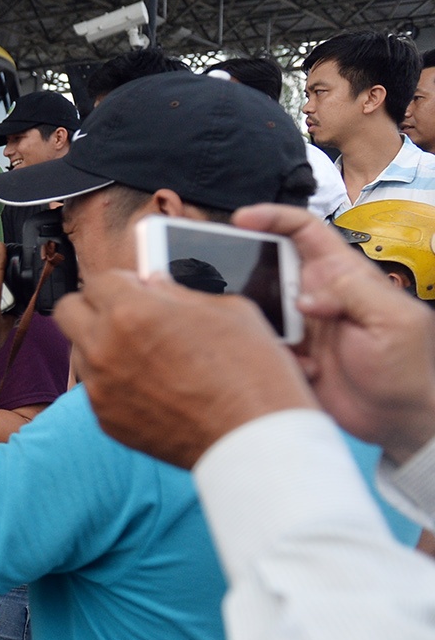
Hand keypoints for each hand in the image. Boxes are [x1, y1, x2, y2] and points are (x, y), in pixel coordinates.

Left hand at [54, 270, 314, 467]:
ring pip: (79, 351)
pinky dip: (114, 381)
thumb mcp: (228, 311)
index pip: (99, 280)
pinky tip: (151, 386)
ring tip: (144, 353)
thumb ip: (179, 292)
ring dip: (101, 344)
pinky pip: (96, 388)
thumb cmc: (251, 373)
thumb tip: (155, 284)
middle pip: (68, 311)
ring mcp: (100, 388)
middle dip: (93, 306)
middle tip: (125, 313)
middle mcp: (104, 348)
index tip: (138, 288)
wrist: (254, 441)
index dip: (122, 282)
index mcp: (131, 312)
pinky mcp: (105, 419)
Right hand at [235, 204, 434, 461]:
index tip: (243, 219)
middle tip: (230, 282)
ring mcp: (302, 327)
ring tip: (277, 340)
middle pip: (271, 266)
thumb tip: (305, 295)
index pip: (305, 231)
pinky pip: (262, 345)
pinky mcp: (290, 356)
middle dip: (248, 269)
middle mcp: (318, 296)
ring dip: (257, 321)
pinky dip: (270, 355)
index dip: (274, 218)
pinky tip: (301, 370)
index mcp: (345, 276)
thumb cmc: (409, 369)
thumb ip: (354, 293)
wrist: (398, 421)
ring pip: (259, 308)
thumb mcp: (394, 321)